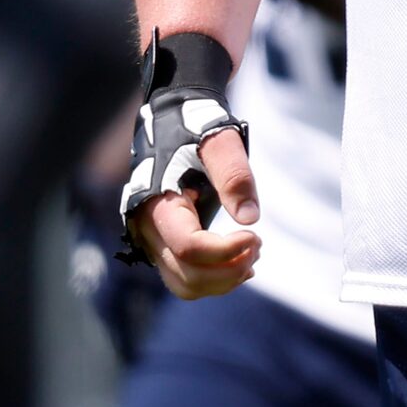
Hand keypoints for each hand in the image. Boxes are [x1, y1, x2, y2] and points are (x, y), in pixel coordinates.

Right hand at [120, 31, 260, 299]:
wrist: (172, 122)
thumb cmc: (196, 129)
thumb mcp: (220, 143)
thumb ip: (234, 176)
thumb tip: (250, 218)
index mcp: (157, 204)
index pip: (189, 247)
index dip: (226, 250)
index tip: (256, 235)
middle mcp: (146, 230)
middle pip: (187, 274)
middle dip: (229, 269)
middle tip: (259, 246)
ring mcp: (151, 241)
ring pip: (184, 284)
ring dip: (222, 280)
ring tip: (252, 255)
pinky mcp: (162, 246)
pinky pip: (184, 278)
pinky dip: (213, 280)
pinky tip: (239, 262)